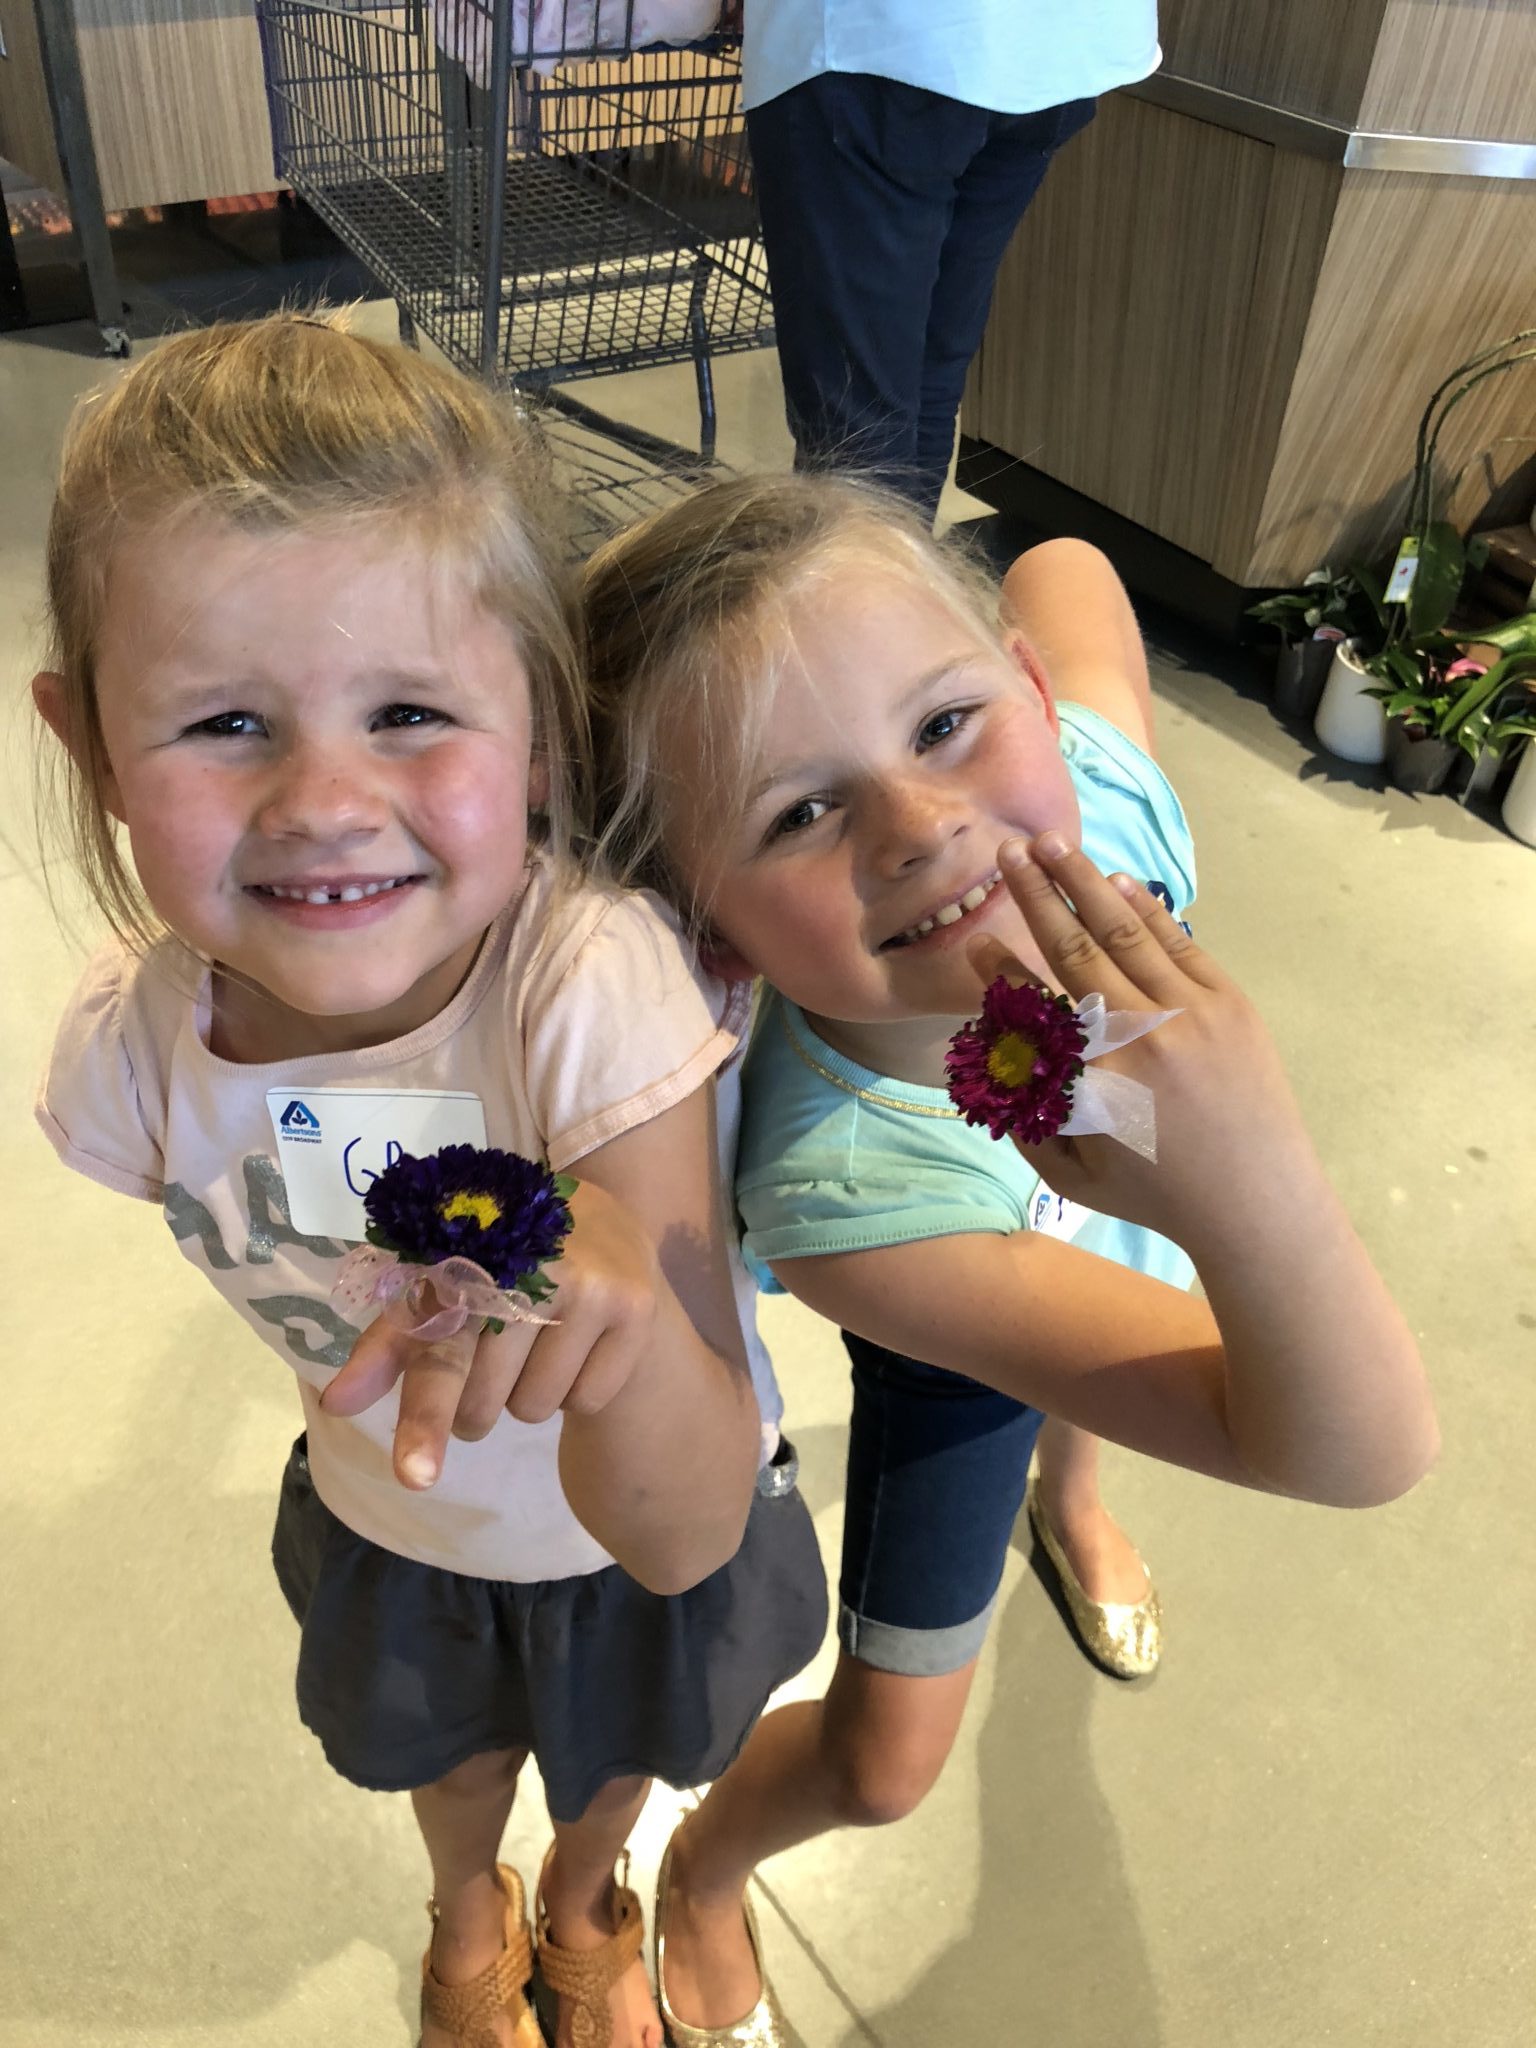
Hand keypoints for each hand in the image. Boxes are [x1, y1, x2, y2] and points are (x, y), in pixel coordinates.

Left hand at [320, 1180, 661, 1488]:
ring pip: (533, 1407)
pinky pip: (586, 1400)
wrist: (599, 1226)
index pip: (438, 1347)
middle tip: (493, 1360)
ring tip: (542, 1338)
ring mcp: (590, 1283)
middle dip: (475, 1407)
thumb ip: (391, 1345)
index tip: (414, 1476)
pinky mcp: (636, 1308)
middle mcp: (530, 1259)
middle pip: (483, 1397)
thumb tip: (336, 1404)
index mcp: (468, 1249)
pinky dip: (577, 1387)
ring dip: (528, 1394)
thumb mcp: (441, 1292)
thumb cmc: (499, 1265)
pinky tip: (581, 1341)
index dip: (424, 1413)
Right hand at [969, 833, 1316, 1245]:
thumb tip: (992, 1053)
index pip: (1032, 1006)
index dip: (999, 970)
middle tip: (1006, 852)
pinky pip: (1178, 943)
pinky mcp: (1227, 1003)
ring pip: (1124, 932)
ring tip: (1050, 843)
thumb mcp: (1070, 1172)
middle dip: (1035, 895)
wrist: (1257, 1201)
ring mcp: (1189, 1012)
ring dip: (1083, 882)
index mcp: (1094, 1081)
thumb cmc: (1155, 1194)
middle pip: (1074, 948)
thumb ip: (1024, 1114)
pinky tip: (1115, 881)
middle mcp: (1138, 1034)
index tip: (976, 942)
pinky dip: (1144, 909)